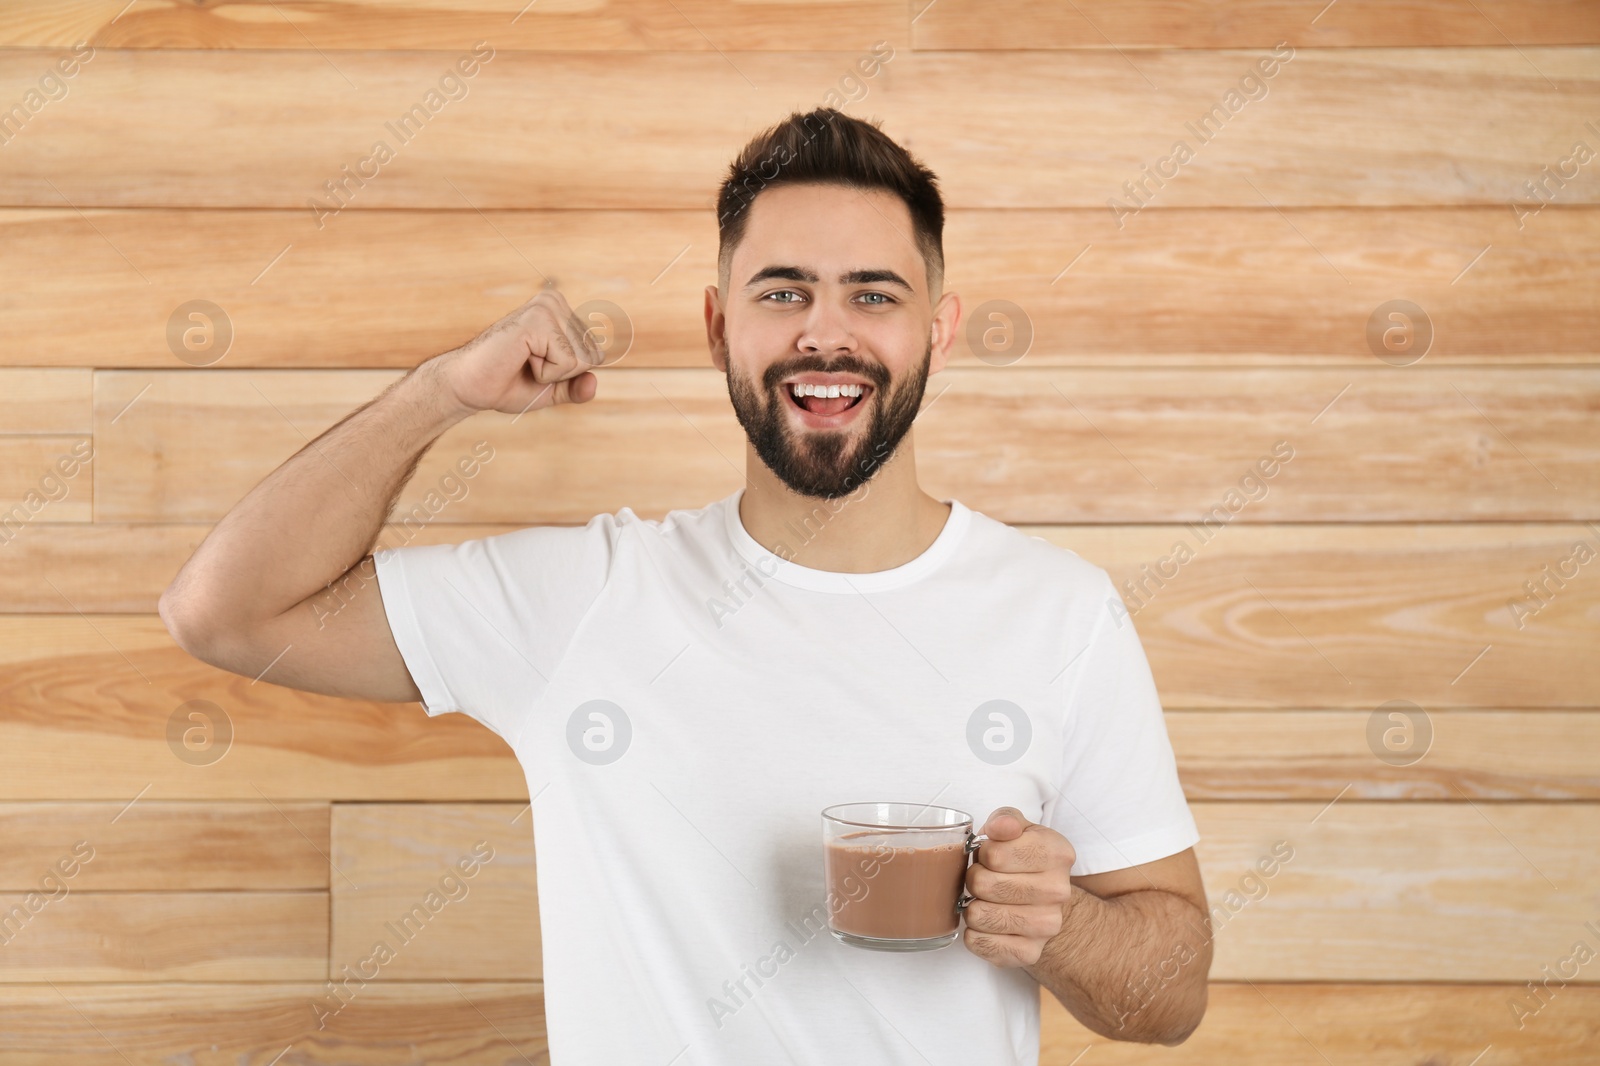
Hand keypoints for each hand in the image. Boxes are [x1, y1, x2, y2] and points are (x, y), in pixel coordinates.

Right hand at [434, 286, 603, 415]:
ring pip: (582, 359)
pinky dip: (545, 373)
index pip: (597, 355)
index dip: (569, 375)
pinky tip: (520, 358)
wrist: (470, 386)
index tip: (537, 367)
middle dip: (562, 374)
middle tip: (527, 365)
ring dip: (552, 373)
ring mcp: (546, 306)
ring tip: (522, 360)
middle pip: (593, 356)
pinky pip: (567, 361)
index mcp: (561, 311)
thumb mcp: (552, 389)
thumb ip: (577, 387)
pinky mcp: (537, 318)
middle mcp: (555, 302)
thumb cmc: (507, 383)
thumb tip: (594, 383)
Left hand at [962, 807, 1076, 967]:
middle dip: (974, 880)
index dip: (982, 854)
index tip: (990, 856)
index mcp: (1056, 853)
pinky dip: (974, 934)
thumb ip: (1005, 820)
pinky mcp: (1030, 953)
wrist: (1048, 900)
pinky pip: (980, 944)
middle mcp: (1058, 891)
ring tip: (985, 901)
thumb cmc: (1024, 859)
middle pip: (983, 885)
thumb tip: (998, 828)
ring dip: (972, 907)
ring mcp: (1047, 926)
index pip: (993, 853)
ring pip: (978, 916)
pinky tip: (987, 923)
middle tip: (983, 879)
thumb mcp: (1019, 829)